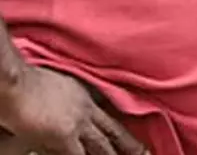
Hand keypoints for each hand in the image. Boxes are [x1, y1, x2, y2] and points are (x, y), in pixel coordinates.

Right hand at [0, 64, 145, 154]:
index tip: (139, 140)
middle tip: (146, 154)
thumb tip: (63, 116)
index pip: (109, 118)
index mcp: (85, 97)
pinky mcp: (64, 137)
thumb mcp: (58, 87)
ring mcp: (77, 124)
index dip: (124, 131)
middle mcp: (86, 110)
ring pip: (102, 146)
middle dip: (130, 147)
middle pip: (112, 132)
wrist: (15, 84)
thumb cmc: (26, 83)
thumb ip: (68, 101)